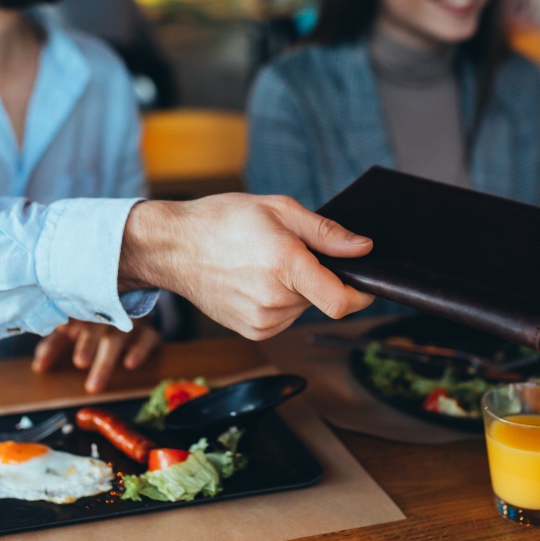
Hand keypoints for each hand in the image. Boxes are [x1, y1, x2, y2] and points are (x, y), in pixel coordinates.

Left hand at [32, 318, 160, 392]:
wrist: (134, 307)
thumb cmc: (95, 322)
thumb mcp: (72, 329)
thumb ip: (54, 345)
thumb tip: (38, 367)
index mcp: (83, 309)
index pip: (68, 321)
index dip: (57, 340)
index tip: (45, 359)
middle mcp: (106, 312)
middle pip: (96, 326)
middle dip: (87, 344)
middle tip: (80, 363)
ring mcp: (129, 321)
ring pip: (120, 335)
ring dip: (106, 359)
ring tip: (94, 384)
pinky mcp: (148, 331)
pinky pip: (148, 337)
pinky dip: (140, 349)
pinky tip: (130, 363)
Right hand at [117, 194, 375, 339]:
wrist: (174, 247)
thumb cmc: (223, 221)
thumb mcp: (279, 209)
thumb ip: (326, 233)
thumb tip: (363, 249)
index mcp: (285, 264)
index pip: (341, 301)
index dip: (361, 294)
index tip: (365, 284)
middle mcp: (274, 299)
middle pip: (322, 298)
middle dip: (318, 278)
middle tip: (289, 253)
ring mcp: (261, 320)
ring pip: (303, 308)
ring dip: (297, 290)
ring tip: (265, 265)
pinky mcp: (252, 331)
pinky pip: (284, 318)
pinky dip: (280, 301)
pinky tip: (255, 281)